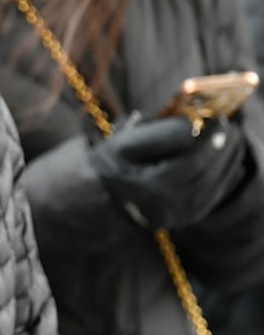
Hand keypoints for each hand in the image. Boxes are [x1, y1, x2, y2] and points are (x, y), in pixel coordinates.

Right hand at [90, 114, 247, 228]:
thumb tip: (192, 126)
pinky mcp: (189, 217)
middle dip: (221, 147)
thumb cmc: (113, 162)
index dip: (207, 141)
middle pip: (205, 174)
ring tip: (231, 138)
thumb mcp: (123, 143)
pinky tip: (228, 157)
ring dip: (227, 159)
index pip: (187, 163)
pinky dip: (225, 174)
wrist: (104, 195)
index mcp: (148, 189)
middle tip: (228, 124)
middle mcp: (167, 207)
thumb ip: (156, 134)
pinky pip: (214, 194)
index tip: (218, 118)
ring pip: (214, 184)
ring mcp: (180, 216)